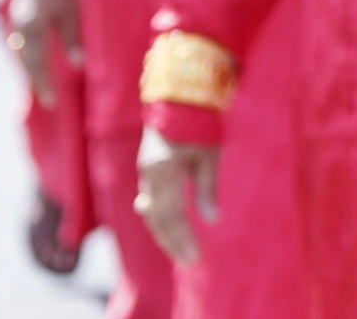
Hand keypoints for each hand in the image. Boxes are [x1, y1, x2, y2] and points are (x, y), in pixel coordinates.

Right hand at [5, 0, 82, 109]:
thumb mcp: (70, 15)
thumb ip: (72, 41)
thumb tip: (78, 66)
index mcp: (32, 29)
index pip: (37, 64)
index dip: (44, 84)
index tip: (52, 103)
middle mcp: (19, 30)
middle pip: (28, 62)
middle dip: (38, 80)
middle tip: (48, 99)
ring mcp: (15, 24)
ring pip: (22, 55)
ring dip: (32, 70)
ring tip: (43, 86)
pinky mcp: (16, 19)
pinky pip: (21, 45)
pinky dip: (29, 57)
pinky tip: (36, 65)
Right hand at [137, 131, 220, 266]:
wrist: (178, 96)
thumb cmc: (199, 123)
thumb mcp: (209, 155)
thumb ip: (206, 188)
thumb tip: (212, 220)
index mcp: (163, 172)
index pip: (170, 216)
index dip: (181, 239)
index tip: (195, 257)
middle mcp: (148, 175)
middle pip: (156, 219)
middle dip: (172, 242)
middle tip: (190, 260)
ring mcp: (145, 172)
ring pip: (150, 213)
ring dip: (164, 233)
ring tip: (181, 251)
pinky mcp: (147, 169)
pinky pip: (151, 201)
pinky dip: (160, 218)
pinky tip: (172, 230)